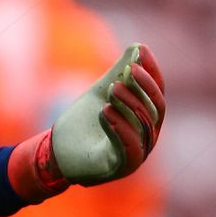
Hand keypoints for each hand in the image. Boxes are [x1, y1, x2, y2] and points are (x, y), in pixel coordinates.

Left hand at [7, 43, 164, 201]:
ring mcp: (137, 155)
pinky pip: (129, 149)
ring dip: (129, 104)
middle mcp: (147, 138)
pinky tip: (105, 110)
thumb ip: (119, 73)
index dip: (152, 72)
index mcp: (146, 119)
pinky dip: (120, 127)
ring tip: (112, 88)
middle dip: (143, 88)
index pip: (157, 93)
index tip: (142, 51)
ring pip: (143, 128)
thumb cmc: (83, 123)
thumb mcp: (101, 92)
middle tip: (126, 70)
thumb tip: (138, 47)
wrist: (58, 151)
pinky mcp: (121, 168)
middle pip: (155, 110)